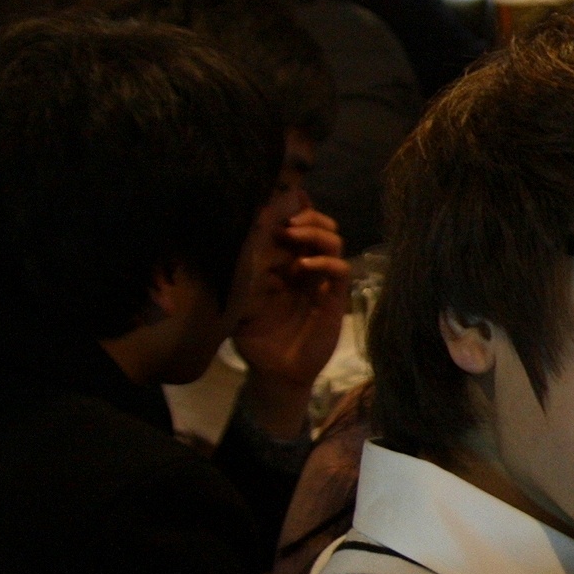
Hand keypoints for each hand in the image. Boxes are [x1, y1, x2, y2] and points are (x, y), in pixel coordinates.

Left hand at [233, 206, 351, 434]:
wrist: (275, 372)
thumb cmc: (255, 337)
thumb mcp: (238, 300)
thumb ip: (240, 273)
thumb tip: (231, 239)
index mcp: (285, 263)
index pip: (296, 226)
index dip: (292, 209)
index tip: (274, 202)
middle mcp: (306, 267)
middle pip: (320, 226)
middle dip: (305, 216)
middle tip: (284, 222)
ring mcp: (322, 281)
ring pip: (334, 241)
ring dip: (315, 232)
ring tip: (292, 234)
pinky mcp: (335, 298)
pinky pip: (341, 270)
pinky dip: (326, 262)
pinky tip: (303, 267)